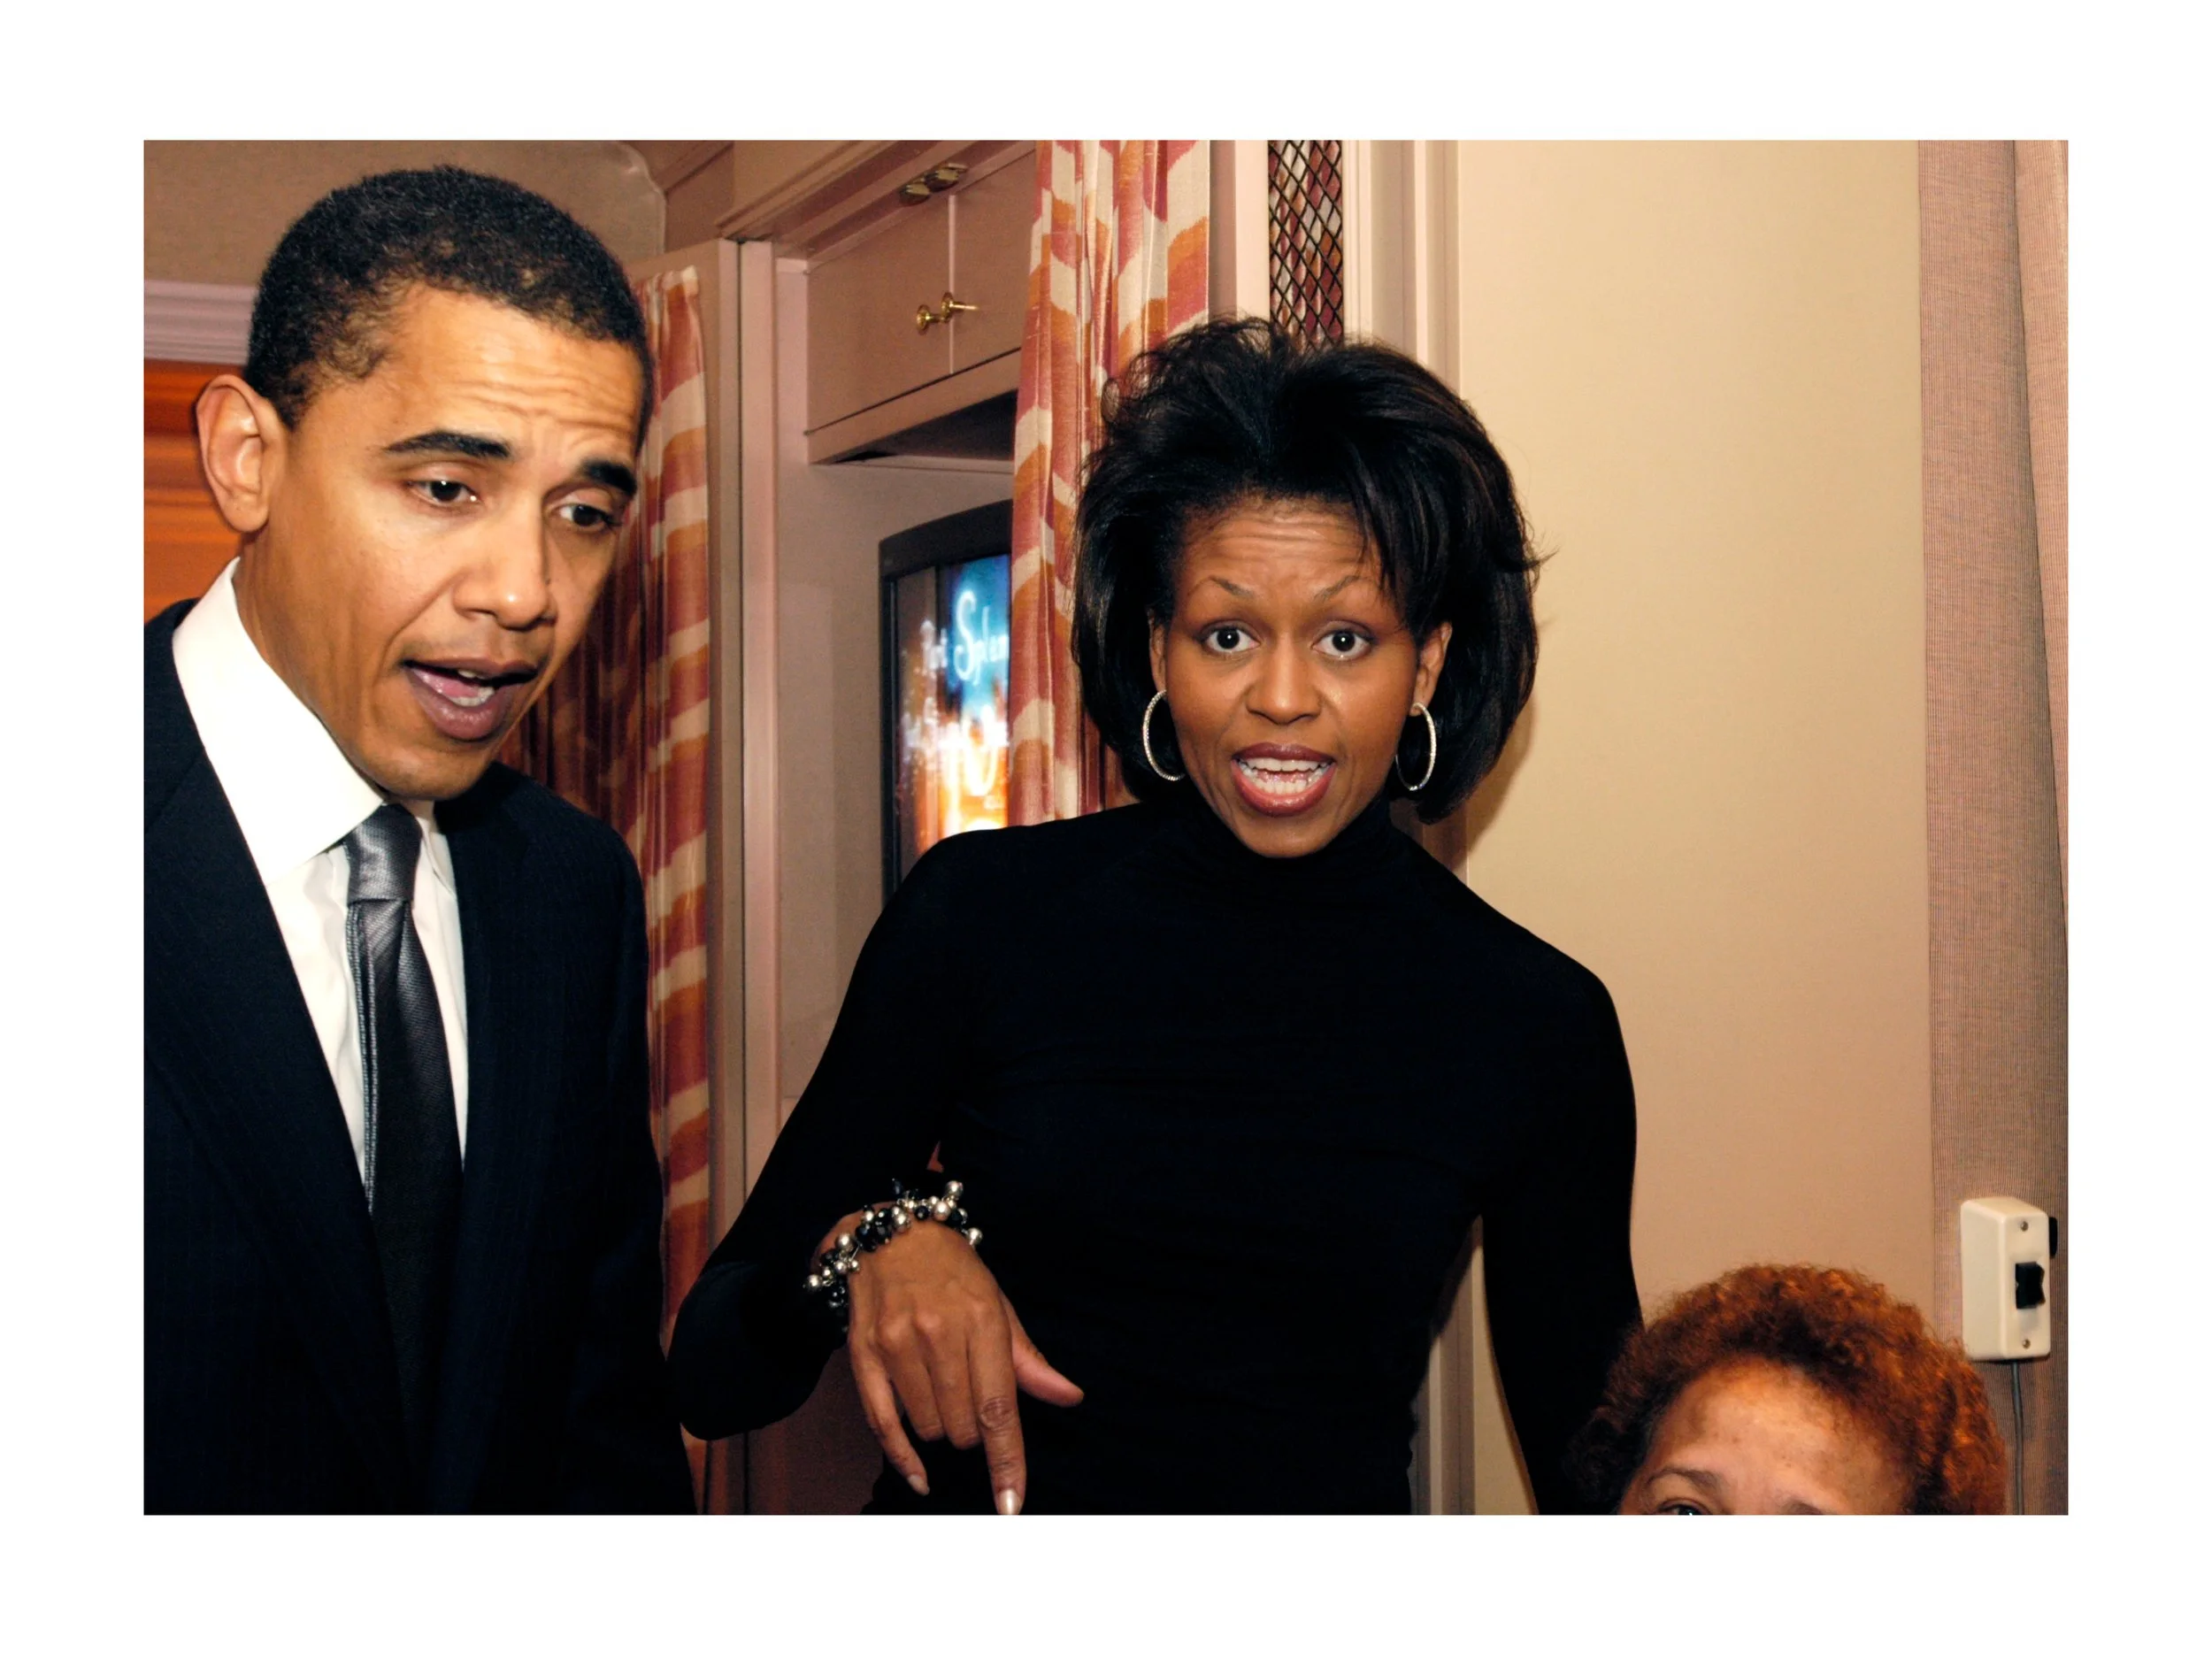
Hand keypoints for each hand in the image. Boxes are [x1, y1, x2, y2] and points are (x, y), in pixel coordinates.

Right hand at [829, 1212, 1082, 1513]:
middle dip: (974, 1430)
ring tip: (942, 1392)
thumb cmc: (954, 1273)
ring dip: (943, 1427)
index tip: (1011, 1505)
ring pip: (929, 1427)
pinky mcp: (863, 1355)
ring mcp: (897, 1344)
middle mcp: (938, 1333)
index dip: (1007, 1461)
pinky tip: (919, 1476)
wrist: (889, 1236)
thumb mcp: (998, 1305)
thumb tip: (1069, 1397)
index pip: (998, 1407)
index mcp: (982, 1320)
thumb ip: (1029, 1360)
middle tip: (971, 1398)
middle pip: (963, 1426)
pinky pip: (883, 1424)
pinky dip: (902, 1458)